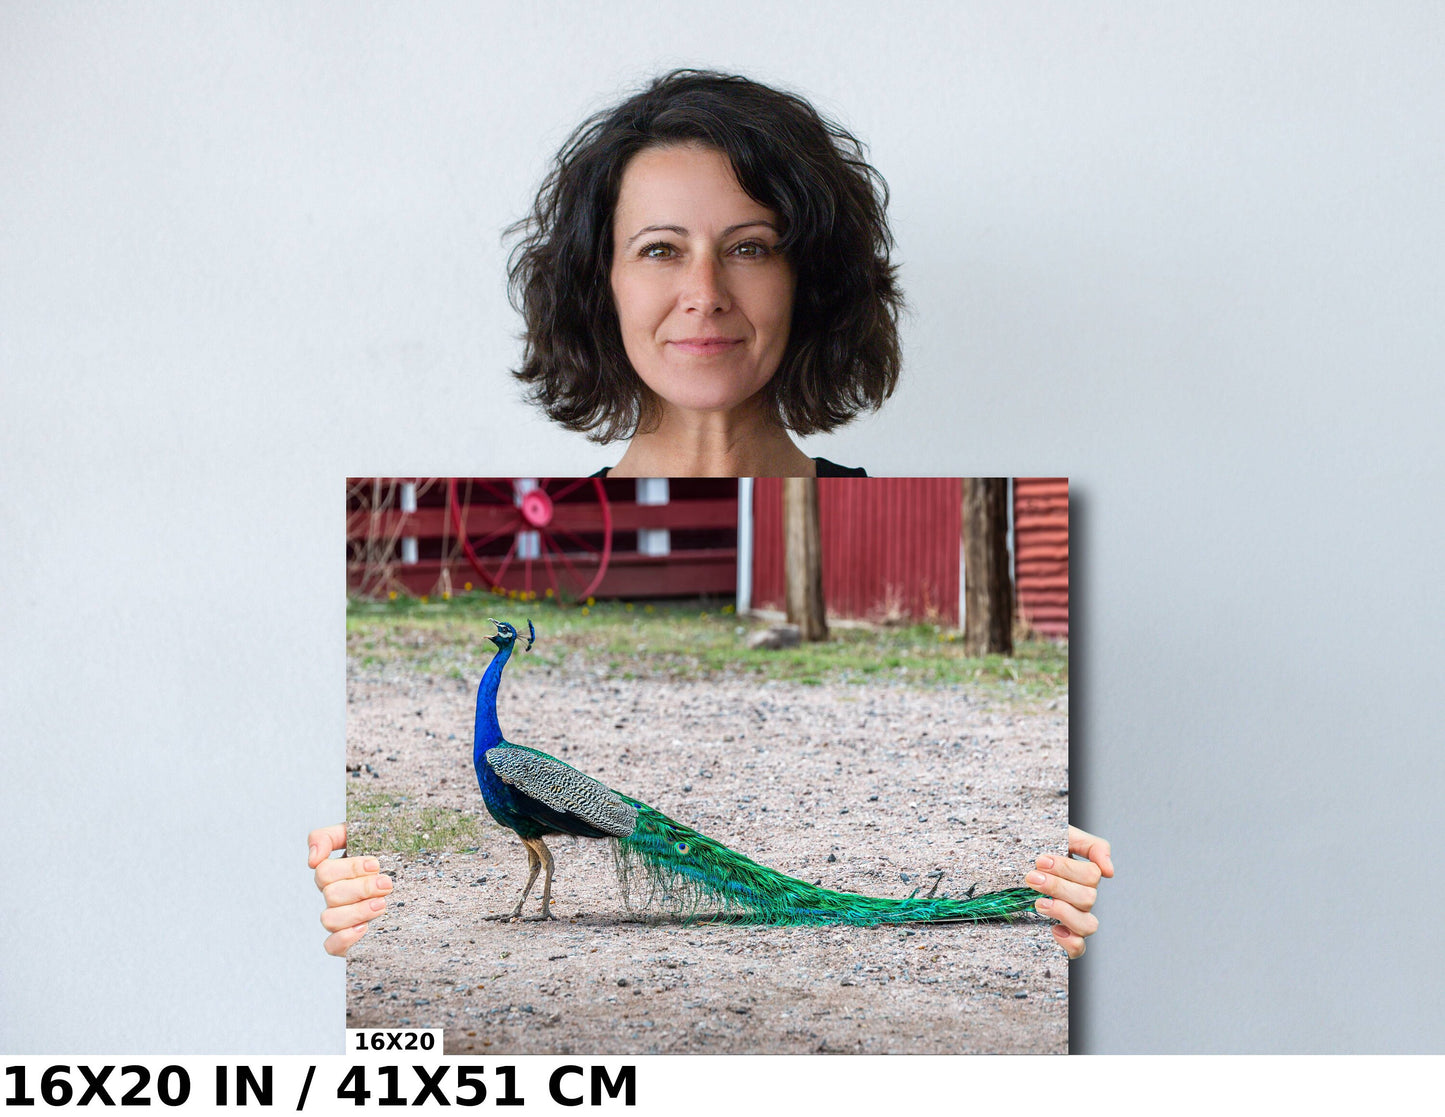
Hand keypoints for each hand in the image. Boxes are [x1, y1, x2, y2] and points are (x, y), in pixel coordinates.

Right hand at [308, 823, 391, 956]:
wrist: (423, 883)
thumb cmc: (390, 854)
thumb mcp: (363, 834)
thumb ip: (330, 837)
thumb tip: (312, 860)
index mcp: (336, 872)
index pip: (324, 871)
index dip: (350, 868)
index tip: (376, 864)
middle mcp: (335, 896)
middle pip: (331, 894)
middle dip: (361, 888)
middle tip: (387, 885)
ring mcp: (341, 919)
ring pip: (329, 919)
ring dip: (357, 911)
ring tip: (383, 905)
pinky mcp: (349, 941)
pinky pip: (331, 946)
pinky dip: (345, 938)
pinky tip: (365, 928)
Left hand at [1027, 826, 1112, 958]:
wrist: (1005, 861)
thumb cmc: (1035, 848)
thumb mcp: (1061, 836)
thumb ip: (1092, 846)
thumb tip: (1110, 871)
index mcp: (1083, 875)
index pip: (1092, 875)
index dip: (1067, 869)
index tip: (1040, 860)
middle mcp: (1082, 898)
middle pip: (1088, 898)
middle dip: (1057, 887)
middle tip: (1031, 878)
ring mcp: (1074, 918)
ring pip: (1088, 925)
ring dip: (1063, 912)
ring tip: (1038, 903)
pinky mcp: (1062, 936)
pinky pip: (1078, 948)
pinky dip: (1069, 941)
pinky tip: (1053, 929)